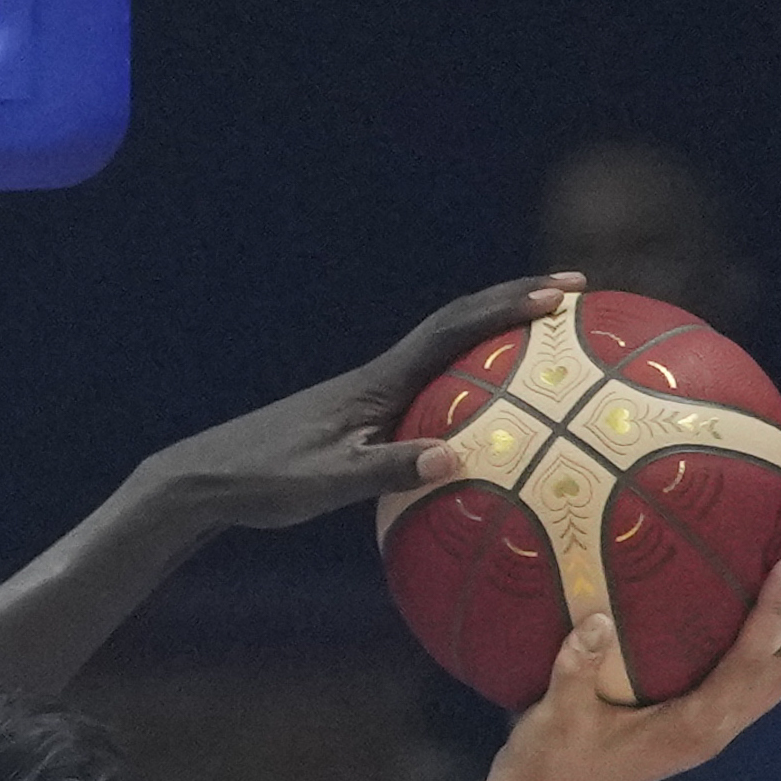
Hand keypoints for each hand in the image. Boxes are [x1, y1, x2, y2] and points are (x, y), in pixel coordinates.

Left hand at [123, 273, 586, 533]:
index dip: (507, 308)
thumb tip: (456, 459)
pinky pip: (428, 392)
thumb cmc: (262, 482)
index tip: (560, 296)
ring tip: (550, 344)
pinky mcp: (358, 419)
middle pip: (456, 325)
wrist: (205, 479)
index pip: (452, 330)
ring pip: (444, 355)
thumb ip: (387, 470)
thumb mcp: (325, 484)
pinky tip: (489, 422)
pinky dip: (467, 388)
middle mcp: (376, 378)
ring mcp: (368, 396)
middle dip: (515, 303)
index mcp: (374, 383)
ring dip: (494, 339)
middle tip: (575, 295)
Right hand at [494, 552, 780, 780]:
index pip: (751, 660)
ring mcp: (713, 731)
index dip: (773, 611)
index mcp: (694, 725)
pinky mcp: (700, 728)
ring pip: (778, 678)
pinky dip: (772, 645)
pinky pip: (755, 682)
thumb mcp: (556, 713)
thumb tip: (599, 618)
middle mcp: (717, 730)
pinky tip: (763, 617)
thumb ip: (576, 666)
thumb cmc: (549, 760)